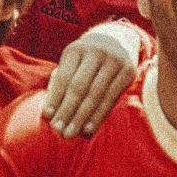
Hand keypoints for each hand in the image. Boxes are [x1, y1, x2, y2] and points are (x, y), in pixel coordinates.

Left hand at [41, 22, 141, 137]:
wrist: (115, 43)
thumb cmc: (84, 62)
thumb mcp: (71, 65)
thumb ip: (59, 84)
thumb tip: (49, 113)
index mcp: (76, 49)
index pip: (64, 77)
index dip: (55, 97)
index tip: (47, 116)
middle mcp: (95, 51)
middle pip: (79, 86)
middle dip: (67, 110)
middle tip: (58, 131)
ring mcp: (114, 60)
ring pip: (95, 94)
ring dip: (81, 117)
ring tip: (71, 133)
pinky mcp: (128, 70)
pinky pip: (111, 97)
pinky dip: (98, 115)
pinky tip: (88, 129)